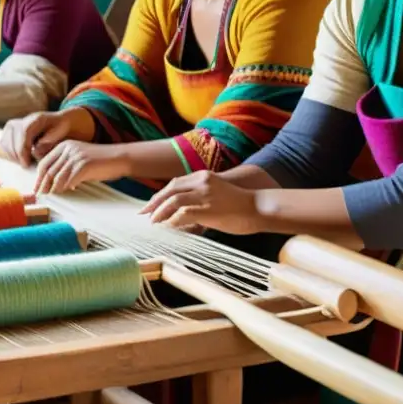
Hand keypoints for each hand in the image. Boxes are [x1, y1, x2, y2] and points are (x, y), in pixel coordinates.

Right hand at [0, 108, 94, 166]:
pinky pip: (4, 146)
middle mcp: (22, 120)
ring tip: (27, 162)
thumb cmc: (59, 131)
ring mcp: (13, 125)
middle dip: (19, 157)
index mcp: (37, 119)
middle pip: (13, 140)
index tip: (26, 164)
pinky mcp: (7, 131)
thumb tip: (35, 151)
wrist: (55, 124)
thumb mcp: (59, 136)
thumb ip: (48, 143)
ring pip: (7, 144)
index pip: (25, 132)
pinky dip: (11, 154)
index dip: (23, 149)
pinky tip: (21, 158)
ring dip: (15, 156)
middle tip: (28, 167)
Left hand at [34, 141, 129, 193]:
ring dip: (53, 189)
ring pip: (57, 176)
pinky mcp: (84, 164)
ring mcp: (76, 156)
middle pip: (49, 170)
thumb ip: (66, 166)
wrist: (119, 158)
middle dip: (43, 185)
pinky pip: (69, 180)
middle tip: (40, 196)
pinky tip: (66, 193)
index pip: (44, 162)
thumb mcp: (79, 159)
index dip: (39, 177)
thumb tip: (52, 183)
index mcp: (64, 145)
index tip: (37, 188)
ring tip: (51, 198)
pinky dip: (65, 189)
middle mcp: (68, 149)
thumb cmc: (100, 161)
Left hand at [139, 171, 261, 234]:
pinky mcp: (207, 208)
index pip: (174, 183)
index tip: (150, 205)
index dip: (160, 195)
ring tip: (153, 222)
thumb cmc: (239, 205)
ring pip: (173, 200)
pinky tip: (168, 227)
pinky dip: (172, 220)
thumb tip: (180, 212)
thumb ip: (199, 198)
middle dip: (154, 202)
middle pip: (170, 189)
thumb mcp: (216, 193)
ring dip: (160, 212)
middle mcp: (201, 181)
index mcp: (203, 176)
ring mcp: (204, 194)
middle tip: (144, 214)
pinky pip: (182, 213)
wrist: (258, 208)